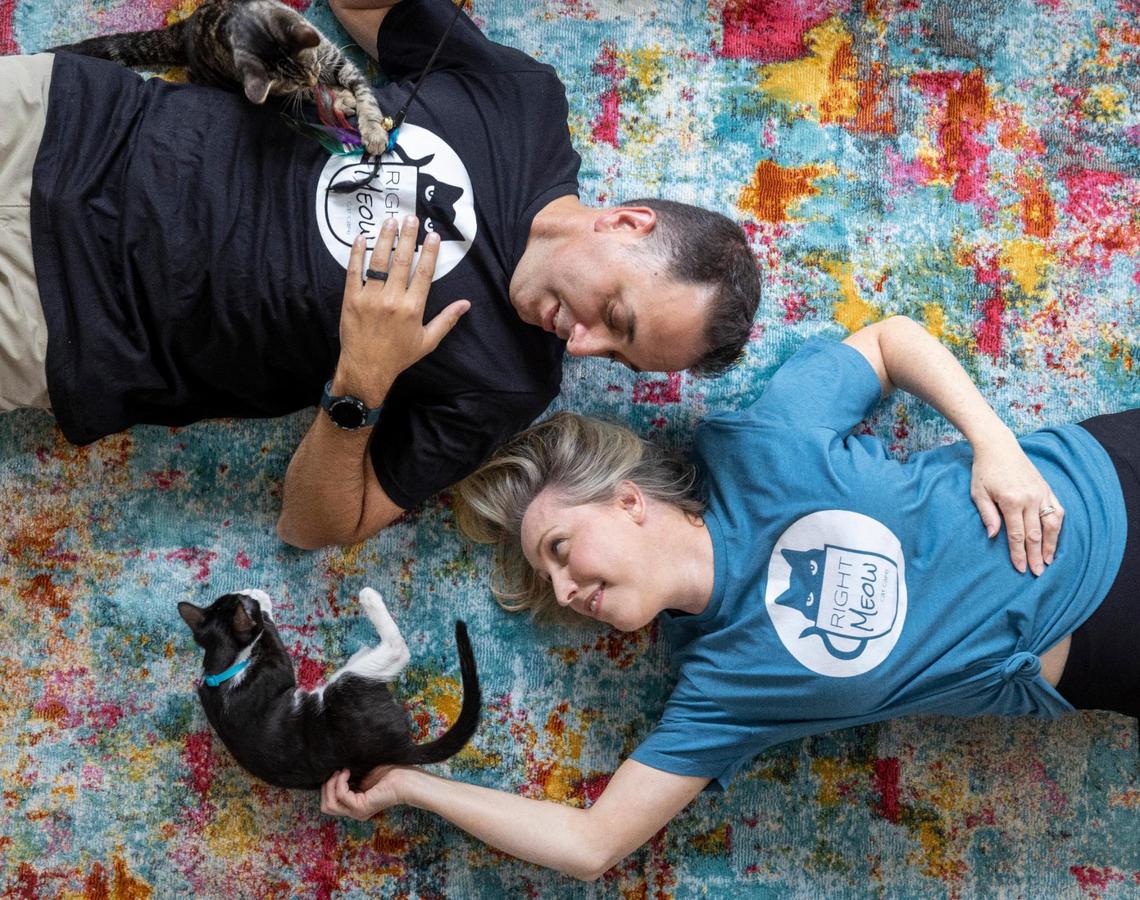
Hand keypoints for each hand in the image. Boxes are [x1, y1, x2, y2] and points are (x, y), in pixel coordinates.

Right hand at [319, 766, 403, 820]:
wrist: (406, 780)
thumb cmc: (389, 774)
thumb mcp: (363, 776)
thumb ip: (349, 779)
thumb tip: (332, 771)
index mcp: (355, 806)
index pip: (329, 804)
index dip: (328, 786)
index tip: (337, 770)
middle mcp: (354, 813)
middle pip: (325, 807)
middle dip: (327, 787)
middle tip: (337, 771)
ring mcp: (357, 812)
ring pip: (329, 804)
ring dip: (332, 784)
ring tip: (341, 771)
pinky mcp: (361, 807)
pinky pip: (341, 795)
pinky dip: (340, 782)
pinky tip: (347, 772)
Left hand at [334, 216, 469, 404]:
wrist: (367, 368)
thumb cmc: (399, 356)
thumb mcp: (428, 341)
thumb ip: (447, 320)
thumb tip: (466, 304)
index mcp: (413, 308)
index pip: (424, 273)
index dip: (430, 252)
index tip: (433, 235)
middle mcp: (392, 299)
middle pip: (402, 261)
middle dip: (408, 237)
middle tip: (411, 218)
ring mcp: (370, 297)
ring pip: (379, 261)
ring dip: (385, 239)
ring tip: (390, 221)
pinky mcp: (351, 299)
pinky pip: (354, 271)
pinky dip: (357, 253)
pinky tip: (361, 238)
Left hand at [970, 433, 1063, 575]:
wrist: (998, 447)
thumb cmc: (984, 471)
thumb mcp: (978, 493)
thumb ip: (987, 515)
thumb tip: (993, 537)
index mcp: (1011, 501)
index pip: (1017, 535)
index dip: (1019, 554)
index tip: (1021, 569)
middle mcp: (1029, 498)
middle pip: (1035, 534)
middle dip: (1036, 555)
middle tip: (1038, 573)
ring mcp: (1041, 493)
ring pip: (1051, 524)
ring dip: (1052, 544)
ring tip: (1050, 561)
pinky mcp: (1047, 488)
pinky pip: (1057, 510)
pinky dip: (1058, 526)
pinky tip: (1055, 539)